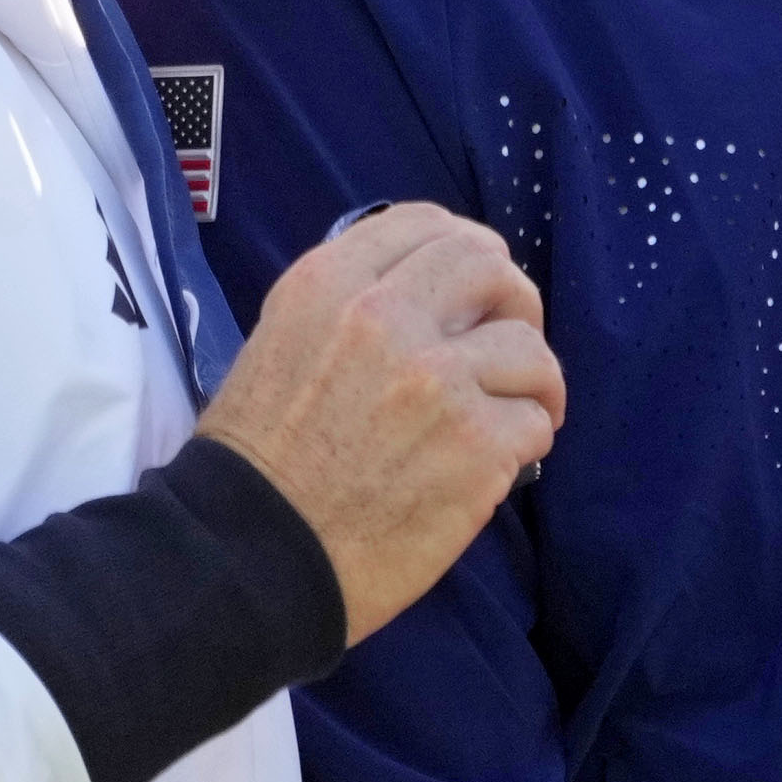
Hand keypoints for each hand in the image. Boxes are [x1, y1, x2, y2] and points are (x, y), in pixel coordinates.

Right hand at [192, 208, 562, 642]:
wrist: (247, 557)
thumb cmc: (256, 463)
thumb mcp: (278, 345)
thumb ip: (348, 306)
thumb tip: (427, 295)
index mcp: (328, 285)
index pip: (427, 224)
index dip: (465, 253)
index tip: (473, 290)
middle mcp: (385, 318)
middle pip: (492, 267)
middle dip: (514, 303)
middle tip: (511, 343)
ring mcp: (438, 381)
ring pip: (530, 351)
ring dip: (531, 384)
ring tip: (513, 414)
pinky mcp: (476, 446)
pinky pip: (534, 422)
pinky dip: (524, 442)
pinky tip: (497, 463)